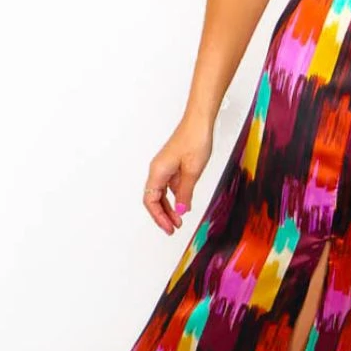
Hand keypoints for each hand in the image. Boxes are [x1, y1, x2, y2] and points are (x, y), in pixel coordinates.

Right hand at [142, 117, 213, 233]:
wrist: (199, 121)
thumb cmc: (194, 140)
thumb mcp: (192, 171)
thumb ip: (185, 193)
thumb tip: (180, 211)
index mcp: (158, 172)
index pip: (151, 200)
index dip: (158, 217)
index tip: (169, 228)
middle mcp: (158, 170)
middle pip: (154, 199)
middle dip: (163, 215)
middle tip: (174, 229)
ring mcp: (165, 167)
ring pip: (162, 193)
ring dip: (169, 207)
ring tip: (179, 220)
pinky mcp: (173, 164)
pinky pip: (170, 185)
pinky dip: (176, 196)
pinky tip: (184, 203)